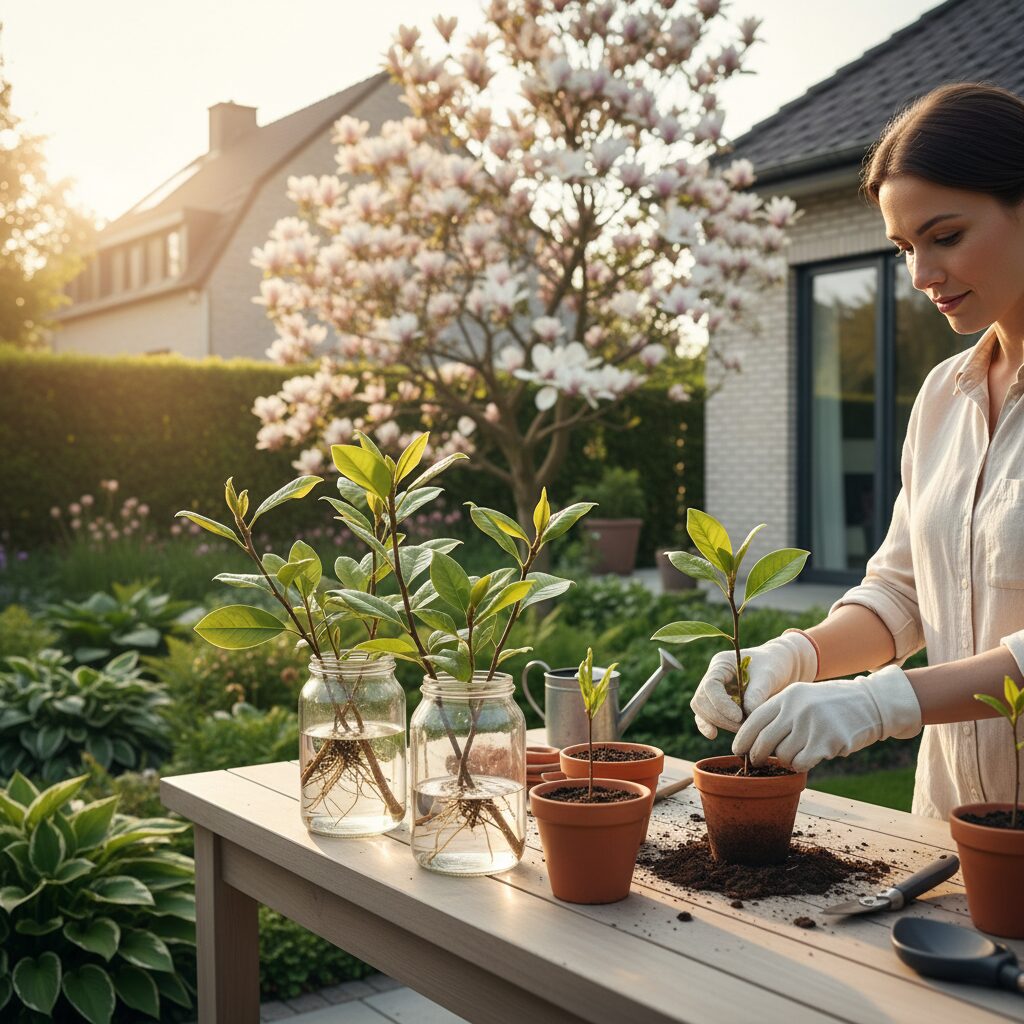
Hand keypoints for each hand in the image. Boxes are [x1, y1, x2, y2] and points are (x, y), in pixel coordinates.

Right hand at [690, 632, 816, 738]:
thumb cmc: (774, 667)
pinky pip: (704, 715)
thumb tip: (746, 713)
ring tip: (742, 729)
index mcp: (722, 664)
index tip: (739, 717)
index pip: (711, 685)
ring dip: (719, 722)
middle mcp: (713, 676)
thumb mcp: (768, 675)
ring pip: (701, 709)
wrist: (779, 670)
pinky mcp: (716, 704)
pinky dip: (707, 725)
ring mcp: (712, 690)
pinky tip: (713, 734)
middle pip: (702, 699)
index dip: (721, 703)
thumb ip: (757, 692)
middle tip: (743, 727)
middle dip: (720, 717)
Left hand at [732, 665, 922, 771]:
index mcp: (787, 696)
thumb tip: (753, 738)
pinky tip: (809, 758)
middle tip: (758, 762)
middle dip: (757, 756)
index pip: (754, 720)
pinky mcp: (828, 741)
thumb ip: (780, 712)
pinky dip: (800, 765)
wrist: (870, 703)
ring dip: (785, 761)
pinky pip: (801, 763)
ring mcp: (812, 724)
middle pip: (764, 741)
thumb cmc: (830, 704)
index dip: (743, 738)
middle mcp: (796, 709)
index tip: (738, 750)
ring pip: (783, 755)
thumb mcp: (802, 697)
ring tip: (795, 755)